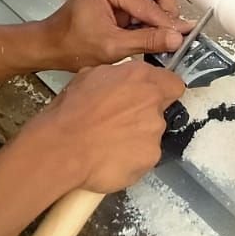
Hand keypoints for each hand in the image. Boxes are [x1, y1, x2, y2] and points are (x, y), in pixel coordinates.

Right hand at [29, 61, 185, 192]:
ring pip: (152, 135)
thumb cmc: (69, 112)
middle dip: (144, 116)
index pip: (172, 83)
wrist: (62, 147)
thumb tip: (122, 81)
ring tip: (110, 143)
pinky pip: (145, 157)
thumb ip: (117, 77)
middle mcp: (152, 101)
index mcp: (139, 77)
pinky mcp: (150, 157)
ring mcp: (154, 131)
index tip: (152, 98)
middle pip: (160, 110)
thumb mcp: (89, 77)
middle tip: (119, 124)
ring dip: (137, 138)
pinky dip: (132, 159)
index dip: (163, 92)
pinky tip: (111, 158)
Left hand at [43, 0, 190, 69]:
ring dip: (161, 10)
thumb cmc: (73, 45)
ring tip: (160, 34)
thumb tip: (176, 38)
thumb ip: (147, 41)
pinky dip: (151, 11)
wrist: (52, 43)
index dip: (167, 23)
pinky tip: (148, 29)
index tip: (182, 38)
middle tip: (172, 34)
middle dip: (167, 11)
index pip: (149, 3)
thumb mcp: (113, 47)